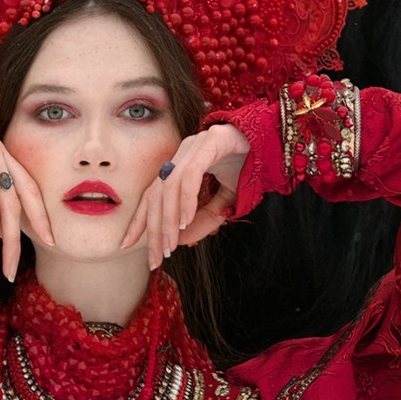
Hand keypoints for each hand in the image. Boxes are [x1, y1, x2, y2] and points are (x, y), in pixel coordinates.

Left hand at [122, 123, 250, 267]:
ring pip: (169, 187)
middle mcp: (182, 154)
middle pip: (156, 195)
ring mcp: (194, 146)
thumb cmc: (246, 167)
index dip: (138, 221)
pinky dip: (186, 200)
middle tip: (156, 258)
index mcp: (179, 165)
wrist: (273, 141)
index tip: (127, 244)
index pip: (152, 196)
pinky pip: (190, 175)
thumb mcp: (224, 202)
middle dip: (153, 230)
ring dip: (168, 220)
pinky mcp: (211, 142)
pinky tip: (186, 221)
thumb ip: (204, 219)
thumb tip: (181, 242)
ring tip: (171, 245)